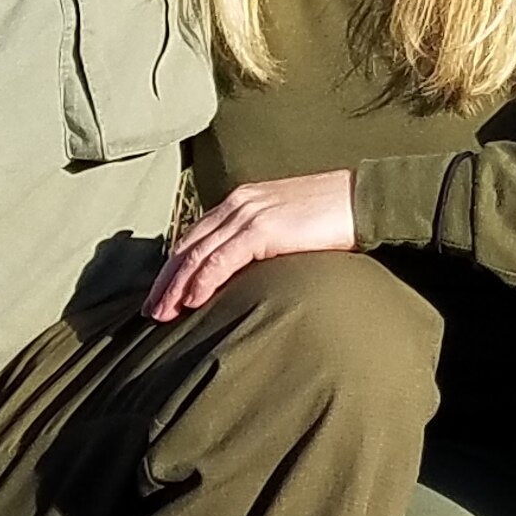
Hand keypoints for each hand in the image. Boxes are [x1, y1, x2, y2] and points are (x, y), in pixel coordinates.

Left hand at [149, 171, 358, 321]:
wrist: (364, 200)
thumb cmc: (336, 215)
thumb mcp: (290, 224)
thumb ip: (266, 237)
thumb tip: (254, 267)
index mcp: (242, 201)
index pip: (196, 236)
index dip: (175, 266)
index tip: (164, 293)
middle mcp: (237, 204)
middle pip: (187, 246)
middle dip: (166, 281)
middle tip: (151, 311)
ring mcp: (247, 215)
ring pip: (196, 255)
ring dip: (176, 288)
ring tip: (163, 315)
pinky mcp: (261, 230)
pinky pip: (221, 260)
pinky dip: (202, 282)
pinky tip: (191, 302)